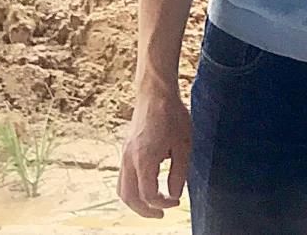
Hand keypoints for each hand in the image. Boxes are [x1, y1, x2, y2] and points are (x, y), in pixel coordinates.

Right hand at [117, 88, 191, 217]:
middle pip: (129, 197)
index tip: (176, 201)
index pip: (148, 195)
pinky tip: (148, 185)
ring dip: (136, 202)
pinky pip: (123, 178)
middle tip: (162, 213)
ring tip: (154, 204)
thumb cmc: (172, 115)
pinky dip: (132, 188)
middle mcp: (129, 160)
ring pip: (122, 189)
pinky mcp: (125, 151)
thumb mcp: (183, 144)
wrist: (155, 93)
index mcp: (144, 159)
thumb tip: (174, 195)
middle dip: (145, 210)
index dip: (163, 203)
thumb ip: (179, 172)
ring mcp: (124, 155)